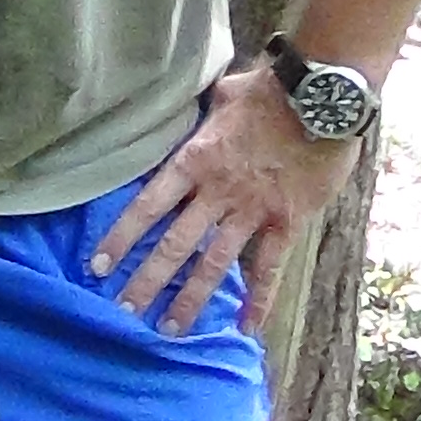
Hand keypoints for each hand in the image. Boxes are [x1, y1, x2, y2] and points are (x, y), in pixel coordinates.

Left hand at [92, 62, 363, 334]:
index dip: (121, 237)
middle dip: (147, 280)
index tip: (98, 265)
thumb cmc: (271, 91)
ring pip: (214, 264)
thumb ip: (204, 113)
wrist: (322, 97)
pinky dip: (260, 300)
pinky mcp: (286, 222)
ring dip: (191, 299)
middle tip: (125, 310)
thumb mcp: (224, 95)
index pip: (148, 205)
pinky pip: (270, 268)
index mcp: (196, 161)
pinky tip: (247, 327)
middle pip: (174, 244)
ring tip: (169, 329)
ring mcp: (252, 211)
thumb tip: (192, 107)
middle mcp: (218, 192)